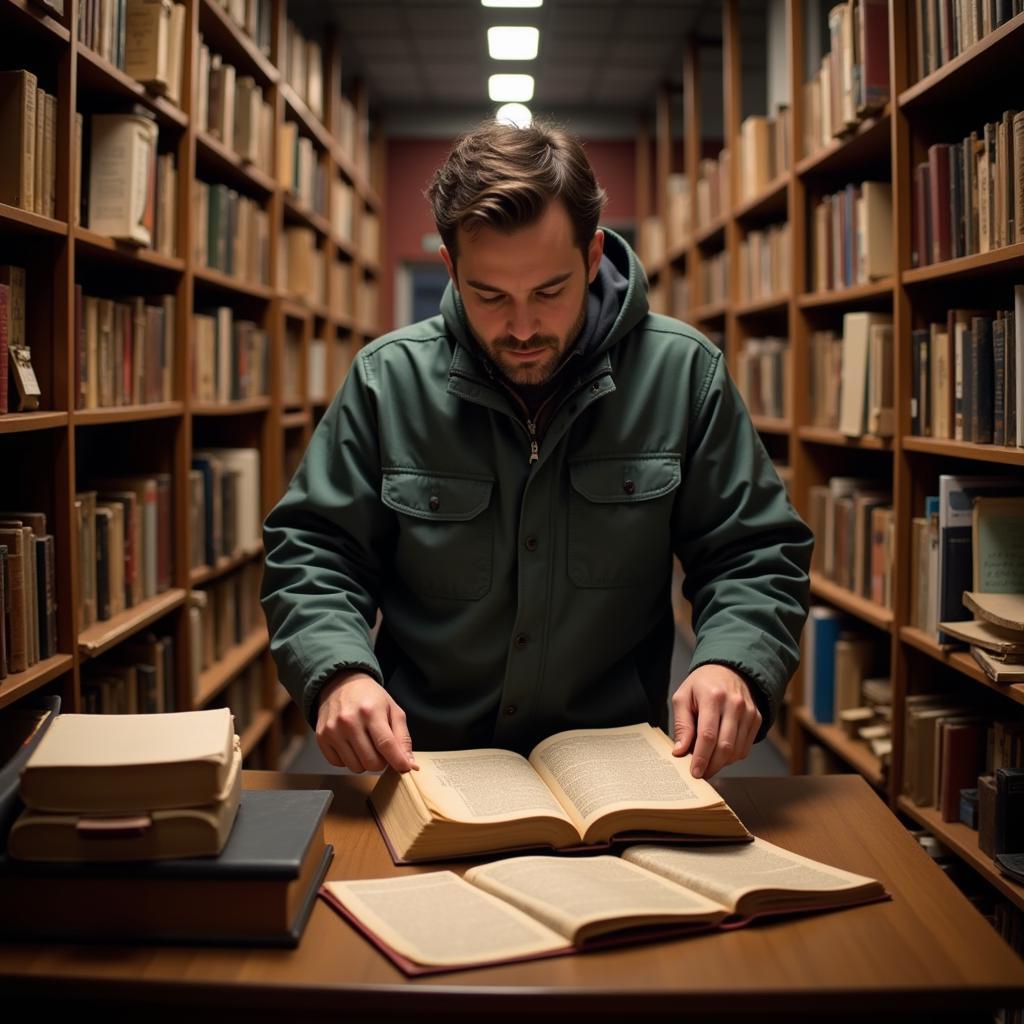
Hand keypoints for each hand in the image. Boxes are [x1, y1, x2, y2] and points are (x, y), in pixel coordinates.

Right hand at [316, 672, 418, 773]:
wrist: (340, 684)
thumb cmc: (370, 697)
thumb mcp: (393, 709)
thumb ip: (403, 737)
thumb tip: (409, 763)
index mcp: (371, 712)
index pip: (386, 745)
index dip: (398, 761)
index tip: (404, 768)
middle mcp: (349, 722)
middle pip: (371, 762)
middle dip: (381, 761)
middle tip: (381, 750)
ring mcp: (333, 731)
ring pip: (355, 767)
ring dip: (364, 762)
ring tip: (365, 745)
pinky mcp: (322, 738)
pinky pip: (338, 764)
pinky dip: (348, 759)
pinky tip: (351, 745)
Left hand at [671, 664, 761, 779]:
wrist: (728, 669)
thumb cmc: (702, 684)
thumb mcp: (683, 697)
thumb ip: (682, 725)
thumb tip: (680, 751)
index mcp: (713, 696)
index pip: (708, 735)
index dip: (701, 757)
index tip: (694, 772)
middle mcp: (734, 704)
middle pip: (725, 746)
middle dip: (712, 765)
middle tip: (700, 773)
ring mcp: (748, 712)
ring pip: (737, 750)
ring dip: (721, 763)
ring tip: (708, 763)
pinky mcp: (756, 718)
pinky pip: (745, 747)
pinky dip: (732, 757)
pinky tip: (720, 754)